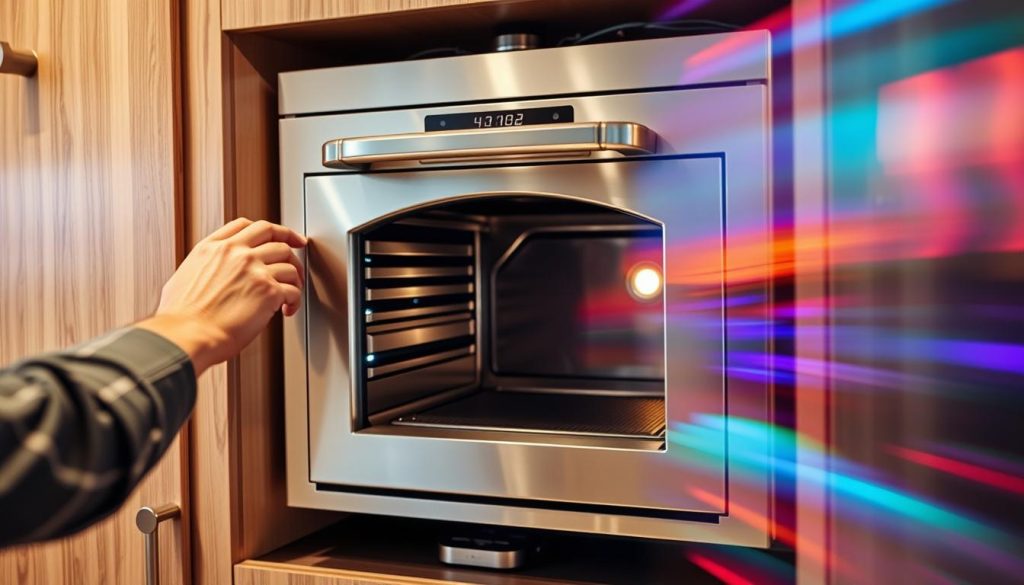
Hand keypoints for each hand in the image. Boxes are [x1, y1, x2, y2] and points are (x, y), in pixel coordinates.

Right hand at [136, 218, 306, 375]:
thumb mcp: (184, 275)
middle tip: (299, 248)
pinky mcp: (269, 291)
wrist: (187, 334)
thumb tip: (211, 272)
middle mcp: (236, 253)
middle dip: (291, 240)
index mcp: (214, 247)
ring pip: (289, 263)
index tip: (278, 235)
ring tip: (292, 290)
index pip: (247, 225)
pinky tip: (287, 309)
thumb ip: (204, 266)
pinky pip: (293, 290)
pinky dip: (295, 300)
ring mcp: (254, 270)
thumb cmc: (181, 316)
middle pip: (273, 234)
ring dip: (295, 277)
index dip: (269, 229)